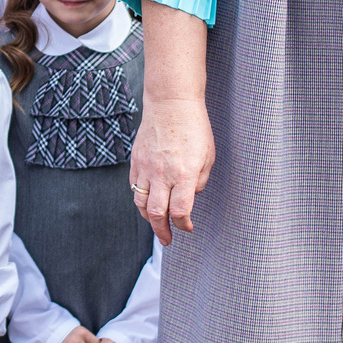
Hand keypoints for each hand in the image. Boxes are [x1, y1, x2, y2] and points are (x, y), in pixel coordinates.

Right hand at [131, 93, 215, 242]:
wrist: (171, 102)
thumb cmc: (195, 127)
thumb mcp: (208, 156)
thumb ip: (200, 180)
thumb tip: (190, 196)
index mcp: (184, 174)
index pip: (180, 211)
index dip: (184, 225)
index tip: (187, 227)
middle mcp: (162, 174)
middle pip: (156, 214)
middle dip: (162, 232)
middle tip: (167, 240)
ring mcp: (146, 168)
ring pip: (141, 203)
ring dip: (149, 218)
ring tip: (156, 224)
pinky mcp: (136, 160)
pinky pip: (134, 187)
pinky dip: (140, 199)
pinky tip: (148, 201)